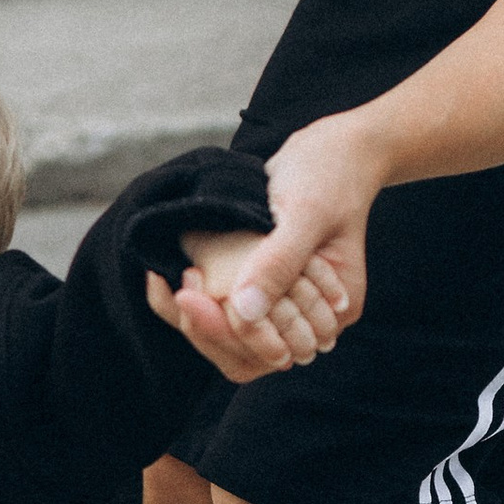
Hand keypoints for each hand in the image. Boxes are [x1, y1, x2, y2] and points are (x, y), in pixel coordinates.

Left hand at [143, 118, 376, 380]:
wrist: (335, 150)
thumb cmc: (329, 174)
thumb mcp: (305, 213)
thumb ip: (278, 263)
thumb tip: (244, 311)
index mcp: (334, 314)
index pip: (271, 352)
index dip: (225, 333)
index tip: (189, 293)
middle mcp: (312, 321)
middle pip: (247, 354)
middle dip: (205, 328)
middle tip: (174, 288)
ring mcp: (288, 306)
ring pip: (233, 338)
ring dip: (199, 317)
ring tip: (169, 280)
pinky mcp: (267, 289)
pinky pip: (227, 311)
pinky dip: (200, 300)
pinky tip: (173, 274)